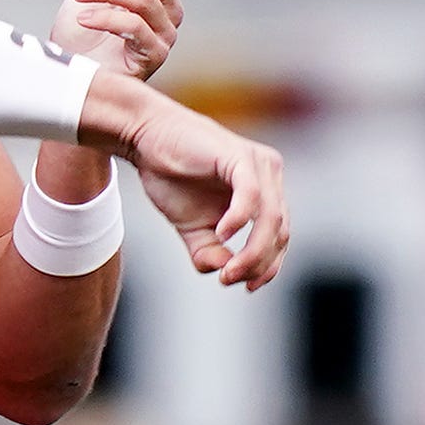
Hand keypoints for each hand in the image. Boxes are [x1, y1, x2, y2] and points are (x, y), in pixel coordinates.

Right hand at [79, 77, 287, 289]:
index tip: (247, 286)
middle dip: (259, 263)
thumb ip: (209, 252)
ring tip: (227, 270)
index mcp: (264, 191)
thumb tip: (224, 272)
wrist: (144, 138)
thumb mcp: (191, 227)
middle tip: (229, 279)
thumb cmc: (170, 177)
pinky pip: (251, 195)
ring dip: (252, 251)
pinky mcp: (239, 157)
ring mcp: (257, 165)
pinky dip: (239, 220)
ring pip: (271, 218)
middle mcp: (269, 176)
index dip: (268, 266)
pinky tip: (222, 234)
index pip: (279, 236)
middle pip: (279, 231)